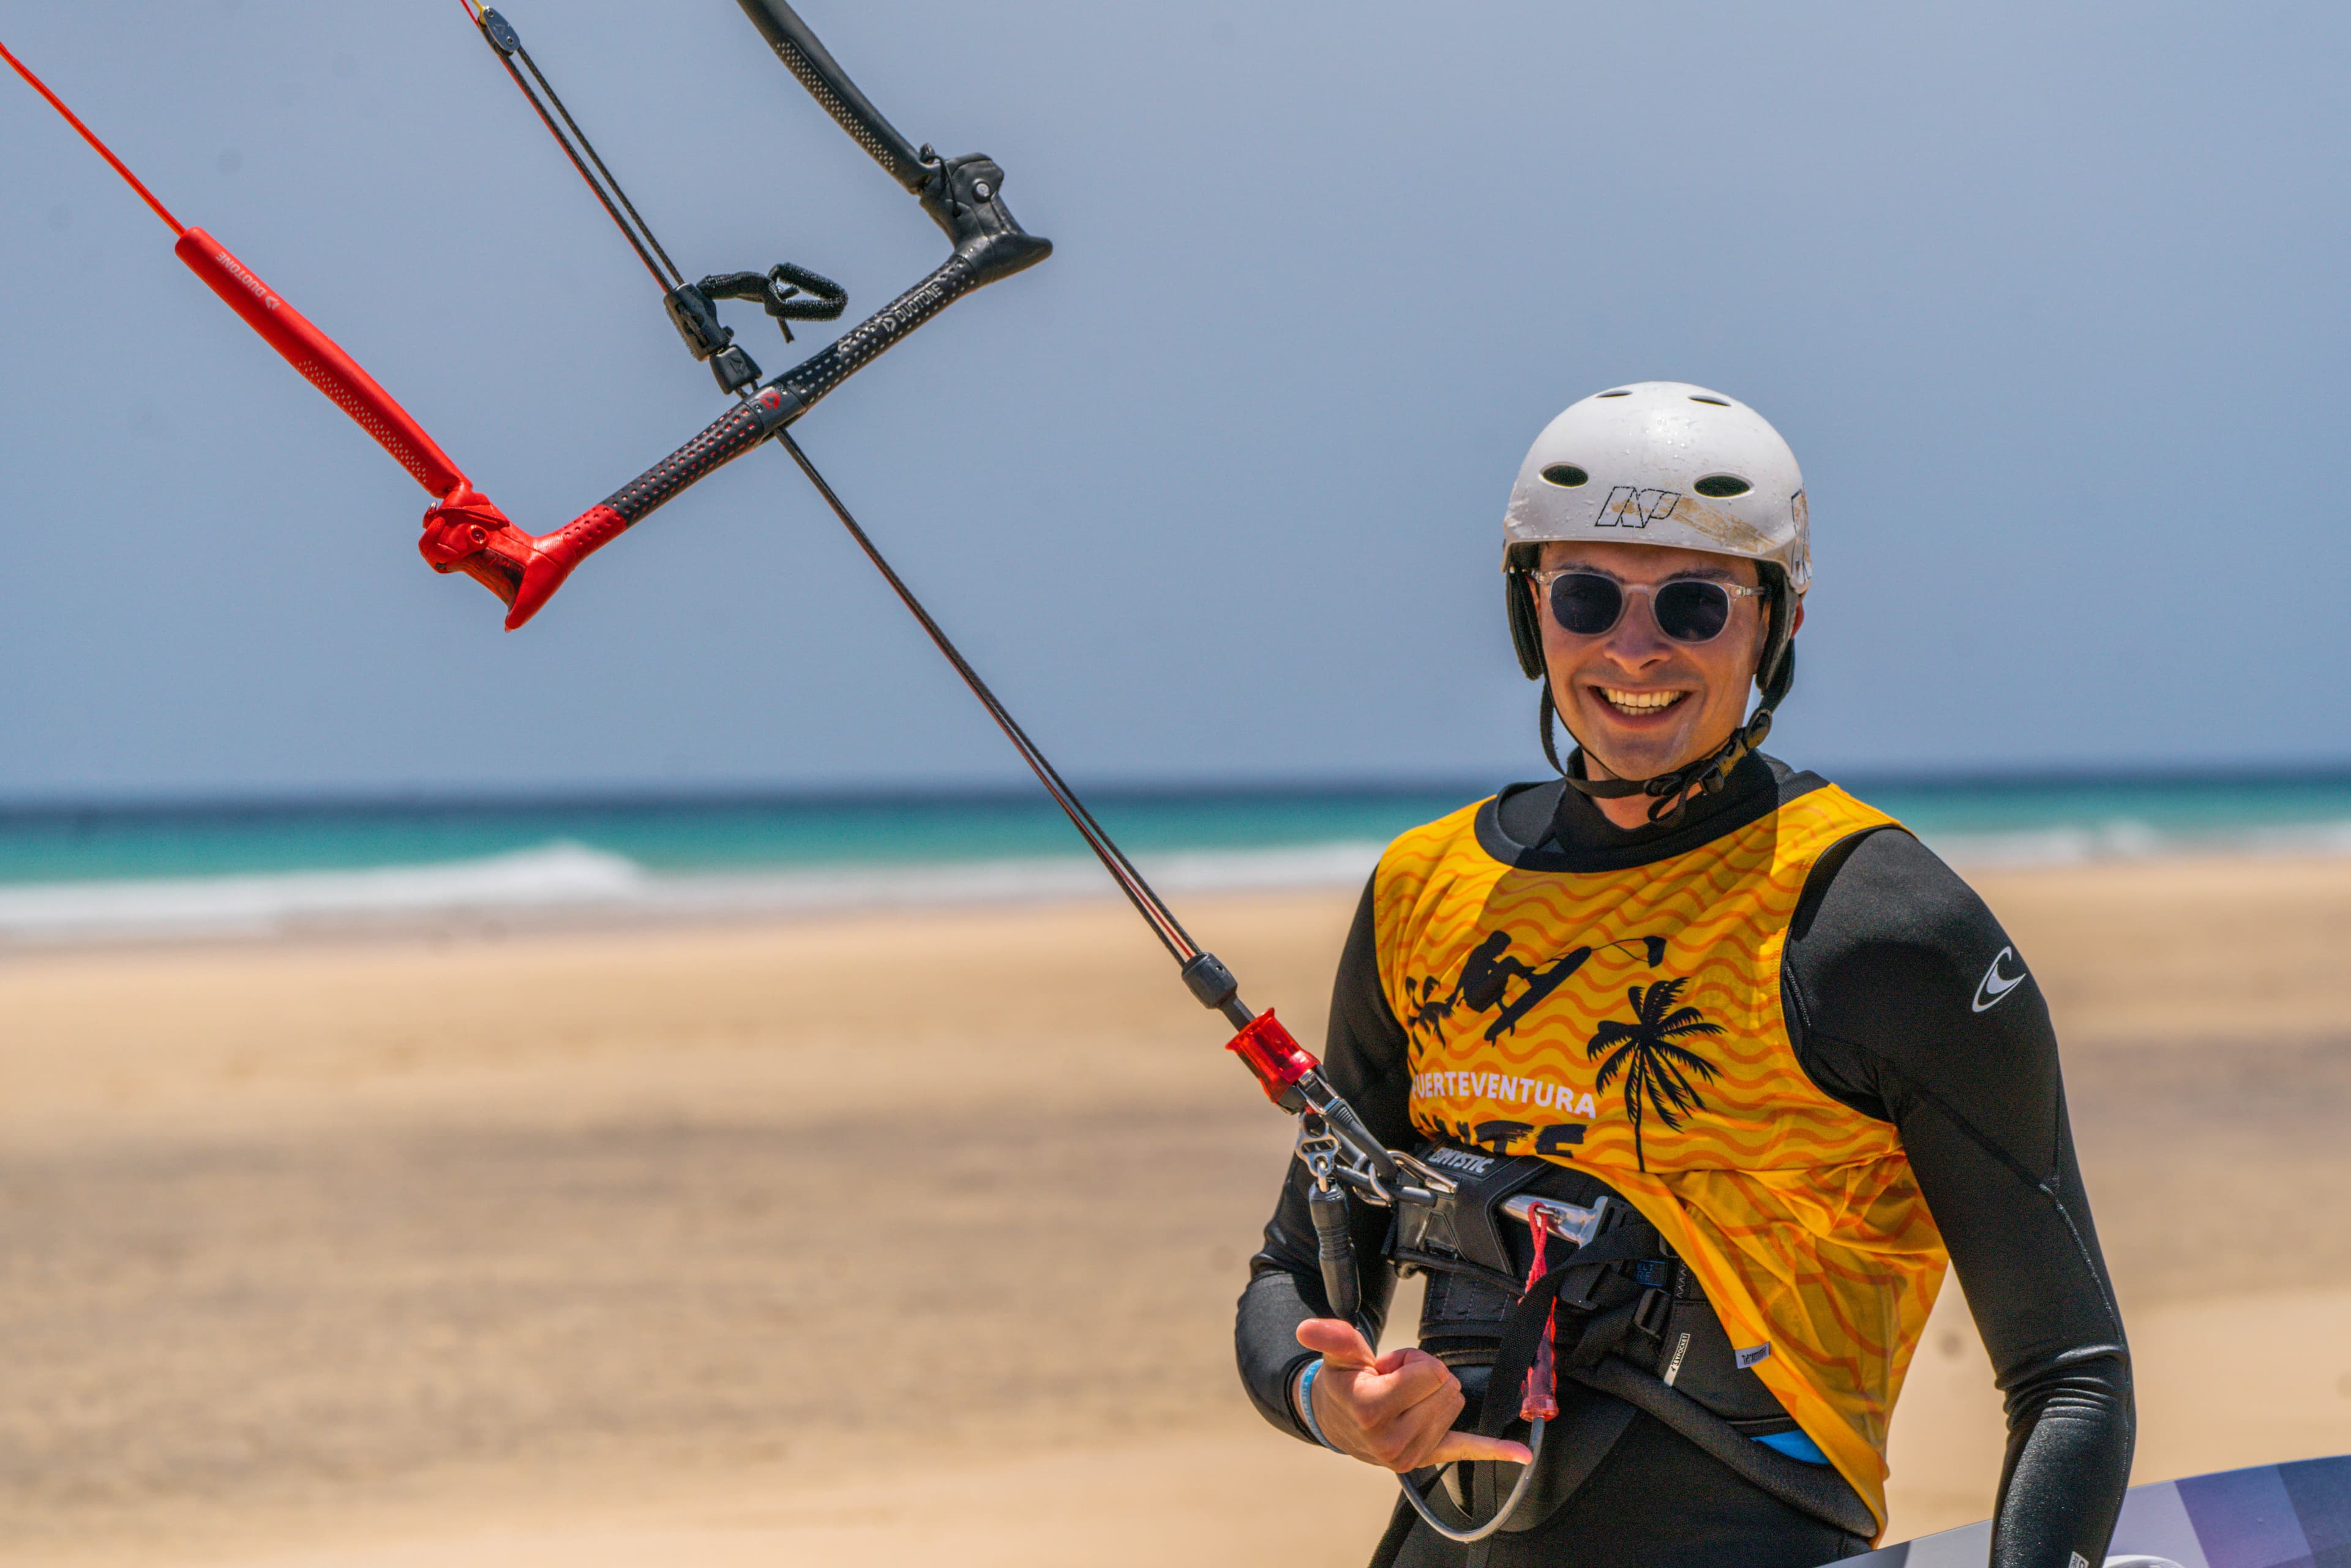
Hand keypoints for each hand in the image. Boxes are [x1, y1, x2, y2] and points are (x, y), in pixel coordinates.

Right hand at [1295, 1318, 1533, 1472]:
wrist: (1333, 1421)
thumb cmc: (1342, 1384)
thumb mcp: (1338, 1356)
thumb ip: (1331, 1338)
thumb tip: (1308, 1329)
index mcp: (1372, 1411)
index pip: (1427, 1371)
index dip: (1410, 1360)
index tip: (1387, 1369)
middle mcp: (1392, 1440)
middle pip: (1444, 1386)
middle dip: (1422, 1375)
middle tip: (1392, 1383)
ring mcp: (1410, 1454)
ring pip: (1454, 1404)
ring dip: (1431, 1394)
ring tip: (1400, 1398)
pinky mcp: (1426, 1459)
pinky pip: (1467, 1450)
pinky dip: (1495, 1451)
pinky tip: (1521, 1453)